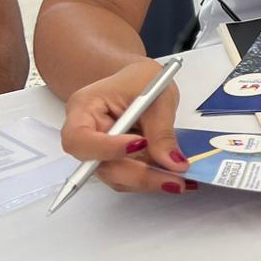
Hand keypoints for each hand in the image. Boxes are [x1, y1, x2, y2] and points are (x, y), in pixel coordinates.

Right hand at [59, 59, 193, 195]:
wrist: (138, 80)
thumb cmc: (141, 79)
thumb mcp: (157, 96)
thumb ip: (161, 131)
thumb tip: (172, 164)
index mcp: (83, 108)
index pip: (81, 138)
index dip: (107, 148)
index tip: (140, 144)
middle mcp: (84, 135)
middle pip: (99, 165)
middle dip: (137, 174)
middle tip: (173, 181)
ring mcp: (98, 152)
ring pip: (115, 176)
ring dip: (147, 181)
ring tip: (180, 181)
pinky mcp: (114, 162)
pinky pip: (128, 177)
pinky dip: (150, 178)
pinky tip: (172, 177)